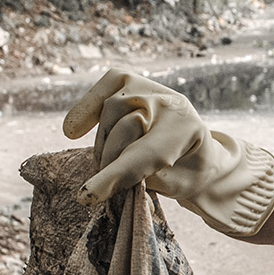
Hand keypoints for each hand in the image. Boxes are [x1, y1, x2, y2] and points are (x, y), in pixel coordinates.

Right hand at [62, 69, 273, 237]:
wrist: (199, 153)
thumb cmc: (184, 175)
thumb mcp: (172, 188)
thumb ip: (139, 181)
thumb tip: (98, 183)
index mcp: (187, 130)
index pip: (145, 155)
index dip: (114, 175)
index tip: (87, 195)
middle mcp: (171, 102)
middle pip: (123, 129)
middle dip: (110, 162)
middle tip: (110, 182)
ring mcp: (151, 87)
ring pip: (109, 114)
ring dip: (101, 146)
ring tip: (108, 163)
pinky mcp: (130, 79)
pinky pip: (102, 90)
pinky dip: (86, 109)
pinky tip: (74, 130)